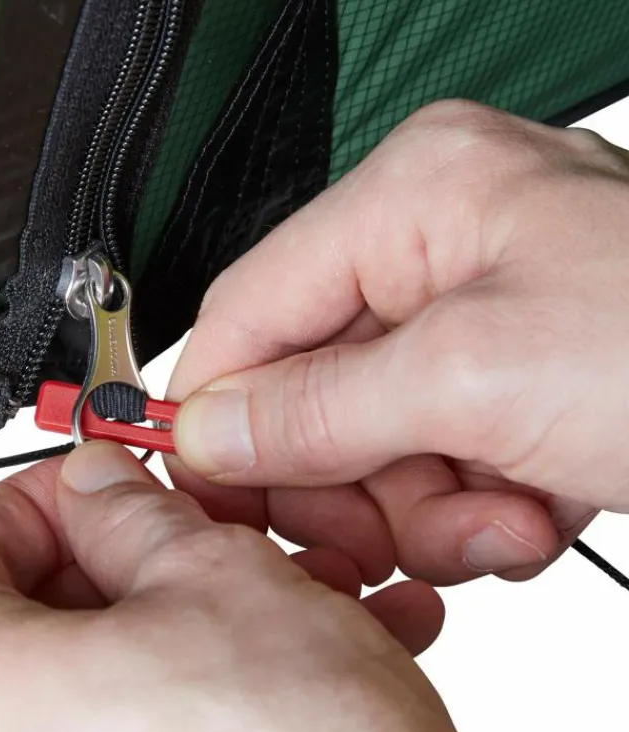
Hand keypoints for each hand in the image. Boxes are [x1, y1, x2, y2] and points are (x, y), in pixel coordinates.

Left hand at [0, 443, 489, 731]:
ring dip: (171, 630)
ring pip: (82, 693)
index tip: (101, 482)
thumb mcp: (206, 571)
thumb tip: (97, 490)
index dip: (40, 496)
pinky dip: (178, 708)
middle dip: (122, 563)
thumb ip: (124, 510)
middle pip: (20, 624)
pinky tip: (269, 678)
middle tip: (190, 536)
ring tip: (269, 601)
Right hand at [169, 100, 628, 585]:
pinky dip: (470, 517)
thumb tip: (204, 435)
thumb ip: (314, 411)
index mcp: (414, 196)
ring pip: (368, 446)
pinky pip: (433, 467)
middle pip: (305, 390)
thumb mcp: (477, 377)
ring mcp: (478, 324)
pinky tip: (529, 518)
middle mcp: (437, 250)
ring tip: (499, 523)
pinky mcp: (512, 389)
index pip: (248, 308)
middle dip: (343, 480)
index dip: (216, 407)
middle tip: (377, 535)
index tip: (201, 489)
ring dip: (419, 511)